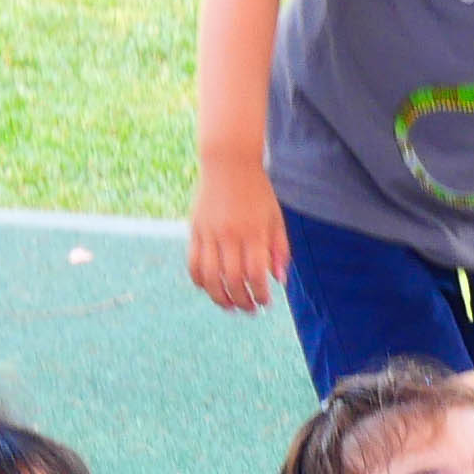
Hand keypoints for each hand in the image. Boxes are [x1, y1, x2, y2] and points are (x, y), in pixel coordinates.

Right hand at [188, 156, 287, 313]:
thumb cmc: (256, 192)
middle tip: (249, 310)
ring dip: (219, 297)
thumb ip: (280, 248)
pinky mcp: (195, 230)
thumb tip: (279, 279)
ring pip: (210, 277)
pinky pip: (193, 263)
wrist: (228, 163)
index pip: (256, 274)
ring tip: (229, 306)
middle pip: (233, 280)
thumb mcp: (275, 217)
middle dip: (242, 301)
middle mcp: (230, 235)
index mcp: (253, 232)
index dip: (260, 294)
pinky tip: (209, 287)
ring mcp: (209, 233)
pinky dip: (200, 281)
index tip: (266, 303)